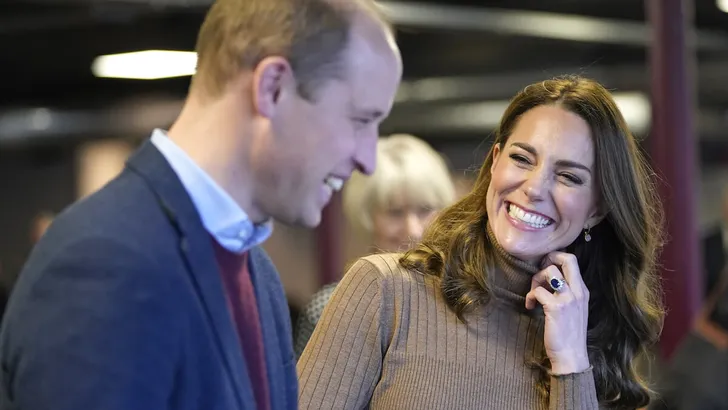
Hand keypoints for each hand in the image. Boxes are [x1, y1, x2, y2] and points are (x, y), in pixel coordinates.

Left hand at [525, 251, 589, 374]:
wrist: (571, 356)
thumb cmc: (568, 334)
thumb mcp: (574, 309)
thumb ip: (567, 293)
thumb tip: (549, 279)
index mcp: (583, 291)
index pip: (573, 261)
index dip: (556, 258)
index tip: (545, 268)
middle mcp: (578, 292)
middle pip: (567, 259)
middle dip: (549, 258)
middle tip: (539, 272)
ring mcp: (568, 299)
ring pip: (550, 271)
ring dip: (536, 279)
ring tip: (534, 294)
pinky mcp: (556, 308)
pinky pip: (538, 291)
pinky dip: (530, 296)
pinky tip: (530, 306)